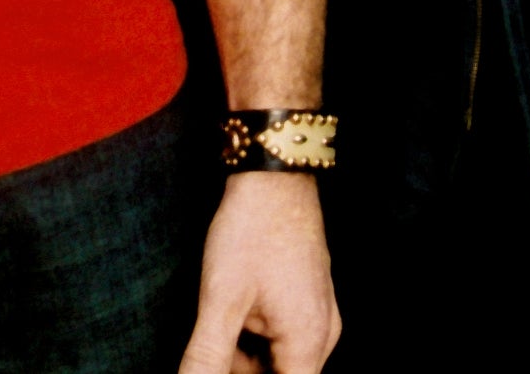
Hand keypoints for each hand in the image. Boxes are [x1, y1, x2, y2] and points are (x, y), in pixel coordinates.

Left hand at [180, 172, 338, 373]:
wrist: (275, 175)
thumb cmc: (251, 231)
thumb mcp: (221, 303)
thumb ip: (206, 360)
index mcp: (308, 341)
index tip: (221, 365)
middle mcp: (323, 333)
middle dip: (241, 371)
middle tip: (212, 345)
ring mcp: (320, 314)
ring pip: (279, 361)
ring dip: (244, 358)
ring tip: (219, 321)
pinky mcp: (309, 299)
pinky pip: (284, 338)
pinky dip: (254, 337)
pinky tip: (234, 313)